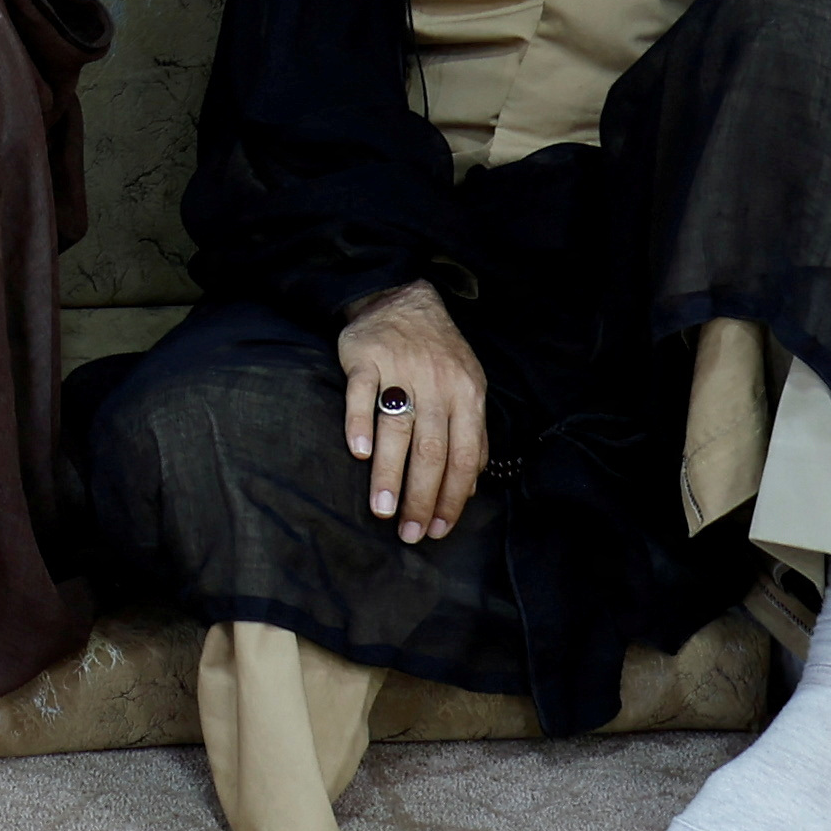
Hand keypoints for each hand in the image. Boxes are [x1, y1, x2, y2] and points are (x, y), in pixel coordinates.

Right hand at [335, 279, 487, 543]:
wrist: (403, 297)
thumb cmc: (438, 353)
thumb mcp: (468, 387)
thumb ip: (472, 434)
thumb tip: (470, 485)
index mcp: (467, 394)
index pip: (464, 456)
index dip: (454, 497)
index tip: (440, 529)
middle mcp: (438, 383)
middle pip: (431, 450)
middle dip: (422, 497)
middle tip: (410, 533)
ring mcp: (401, 368)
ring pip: (397, 428)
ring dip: (389, 473)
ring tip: (382, 509)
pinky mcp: (365, 356)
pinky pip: (361, 393)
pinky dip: (359, 423)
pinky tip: (358, 452)